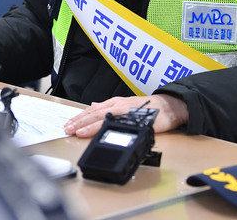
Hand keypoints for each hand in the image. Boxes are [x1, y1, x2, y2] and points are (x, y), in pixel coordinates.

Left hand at [64, 94, 188, 137]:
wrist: (169, 106)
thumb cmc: (149, 108)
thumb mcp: (126, 104)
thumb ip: (109, 107)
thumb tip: (93, 107)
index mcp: (115, 103)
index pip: (93, 110)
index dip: (79, 117)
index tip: (68, 124)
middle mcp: (118, 105)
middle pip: (94, 114)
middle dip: (79, 122)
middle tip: (67, 129)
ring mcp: (126, 112)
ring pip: (103, 118)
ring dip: (88, 125)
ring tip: (77, 132)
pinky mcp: (135, 119)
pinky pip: (119, 124)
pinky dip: (107, 128)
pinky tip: (99, 132)